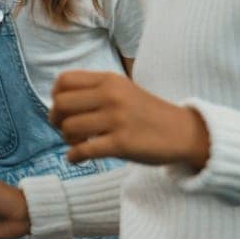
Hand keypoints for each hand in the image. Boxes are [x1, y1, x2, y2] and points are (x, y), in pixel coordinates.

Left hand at [49, 70, 209, 167]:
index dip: (56, 97)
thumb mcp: (122, 90)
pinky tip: (77, 159)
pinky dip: (74, 157)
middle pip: (61, 104)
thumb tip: (57, 103)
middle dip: (56, 119)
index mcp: (109, 80)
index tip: (63, 110)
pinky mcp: (122, 144)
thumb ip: (94, 90)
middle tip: (67, 130)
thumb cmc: (146, 113)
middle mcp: (111, 95)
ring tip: (78, 144)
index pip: (64, 81)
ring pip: (69, 127)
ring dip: (68, 140)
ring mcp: (117, 119)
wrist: (183, 132)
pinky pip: (83, 150)